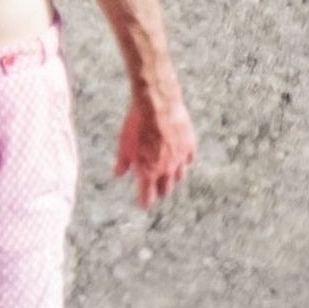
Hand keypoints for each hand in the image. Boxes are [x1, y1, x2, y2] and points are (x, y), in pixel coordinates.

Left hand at [115, 89, 197, 208]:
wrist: (157, 104)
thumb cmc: (136, 124)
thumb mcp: (124, 144)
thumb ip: (123, 162)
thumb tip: (118, 174)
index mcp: (148, 172)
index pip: (148, 197)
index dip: (144, 202)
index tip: (143, 204)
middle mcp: (166, 169)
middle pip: (165, 189)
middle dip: (159, 191)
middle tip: (154, 190)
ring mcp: (179, 158)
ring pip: (179, 176)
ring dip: (172, 178)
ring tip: (167, 176)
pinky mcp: (189, 145)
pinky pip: (189, 160)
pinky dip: (183, 162)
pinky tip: (180, 160)